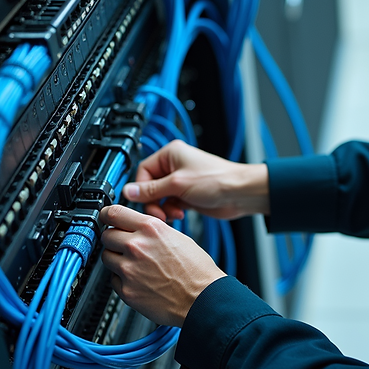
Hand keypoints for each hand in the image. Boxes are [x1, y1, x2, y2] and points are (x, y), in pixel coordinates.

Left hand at [100, 204, 225, 326]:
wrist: (203, 299)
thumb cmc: (196, 270)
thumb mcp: (178, 237)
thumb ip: (153, 231)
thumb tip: (137, 228)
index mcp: (151, 229)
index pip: (114, 213)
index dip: (107, 215)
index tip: (105, 217)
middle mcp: (136, 246)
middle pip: (106, 235)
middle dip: (114, 239)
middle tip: (123, 245)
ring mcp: (129, 269)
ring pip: (106, 257)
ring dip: (116, 259)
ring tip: (134, 265)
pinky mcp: (126, 290)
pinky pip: (113, 280)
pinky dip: (122, 280)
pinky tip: (139, 281)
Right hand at [123, 140, 268, 221]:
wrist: (239, 193)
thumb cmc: (217, 179)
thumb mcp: (178, 184)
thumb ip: (151, 190)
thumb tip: (129, 191)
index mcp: (170, 154)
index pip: (143, 171)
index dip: (141, 188)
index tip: (141, 202)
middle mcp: (174, 166)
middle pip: (150, 187)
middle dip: (153, 202)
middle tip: (158, 213)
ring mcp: (181, 181)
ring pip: (159, 198)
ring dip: (163, 208)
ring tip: (173, 214)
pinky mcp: (187, 195)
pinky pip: (170, 204)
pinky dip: (172, 211)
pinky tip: (180, 214)